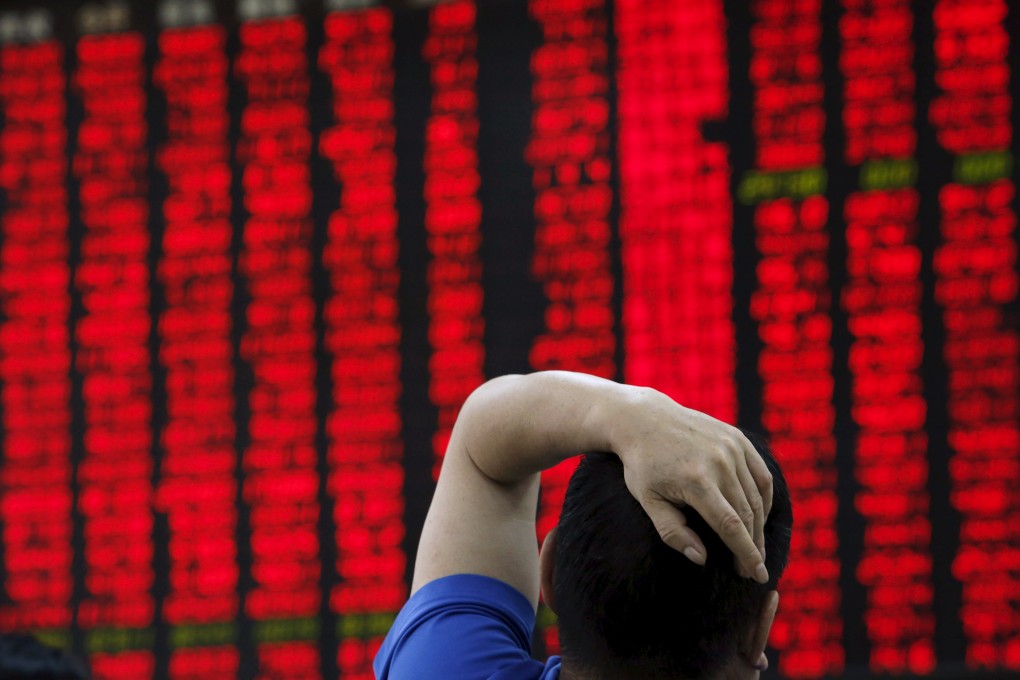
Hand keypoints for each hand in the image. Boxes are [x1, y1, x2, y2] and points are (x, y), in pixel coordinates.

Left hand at [611, 387, 773, 581]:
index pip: (731, 526)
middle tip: (751, 569)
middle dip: (753, 546)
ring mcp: (731, 448)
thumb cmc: (642, 465)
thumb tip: (702, 558)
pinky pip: (761, 475)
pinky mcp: (738, 439)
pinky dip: (764, 498)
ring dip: (760, 526)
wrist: (644, 420)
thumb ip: (673, 532)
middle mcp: (720, 462)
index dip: (747, 553)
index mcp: (696, 481)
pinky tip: (759, 516)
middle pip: (748, 514)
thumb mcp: (648, 501)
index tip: (757, 575)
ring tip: (755, 547)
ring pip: (757, 497)